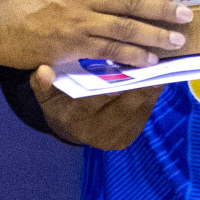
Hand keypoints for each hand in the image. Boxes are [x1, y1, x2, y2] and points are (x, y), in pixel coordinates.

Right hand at [0, 0, 191, 69]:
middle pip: (131, 2)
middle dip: (161, 9)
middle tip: (186, 14)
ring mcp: (78, 22)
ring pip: (124, 28)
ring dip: (153, 35)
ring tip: (175, 42)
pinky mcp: (71, 46)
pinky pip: (107, 51)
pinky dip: (130, 55)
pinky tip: (147, 60)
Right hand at [32, 65, 163, 149]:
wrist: (67, 126)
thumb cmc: (58, 101)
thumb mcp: (45, 92)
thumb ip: (42, 82)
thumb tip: (43, 71)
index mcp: (74, 121)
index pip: (95, 102)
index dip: (111, 85)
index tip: (126, 65)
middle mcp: (96, 133)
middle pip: (124, 106)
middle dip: (139, 84)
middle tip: (151, 61)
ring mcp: (114, 138)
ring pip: (138, 110)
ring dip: (150, 88)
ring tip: (158, 66)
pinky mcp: (127, 138)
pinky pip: (144, 114)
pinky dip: (151, 95)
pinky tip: (156, 78)